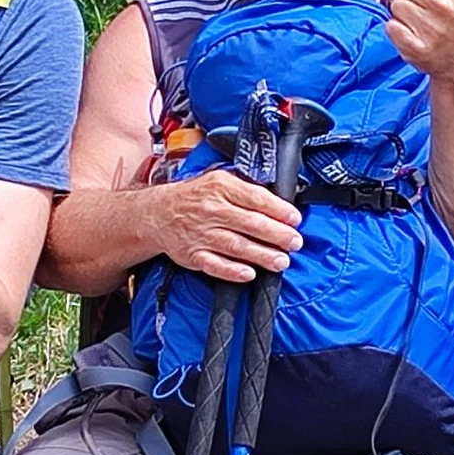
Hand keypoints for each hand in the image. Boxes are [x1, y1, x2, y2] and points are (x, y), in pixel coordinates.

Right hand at [154, 168, 302, 282]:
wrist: (158, 213)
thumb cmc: (196, 196)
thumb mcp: (219, 180)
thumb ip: (246, 190)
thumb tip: (279, 204)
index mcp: (220, 187)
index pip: (255, 198)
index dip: (278, 210)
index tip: (295, 219)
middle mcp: (211, 210)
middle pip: (250, 223)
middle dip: (277, 234)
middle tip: (295, 242)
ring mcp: (201, 234)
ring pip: (236, 246)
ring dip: (262, 255)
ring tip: (281, 261)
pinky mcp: (193, 254)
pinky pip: (215, 265)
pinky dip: (232, 271)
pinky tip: (249, 274)